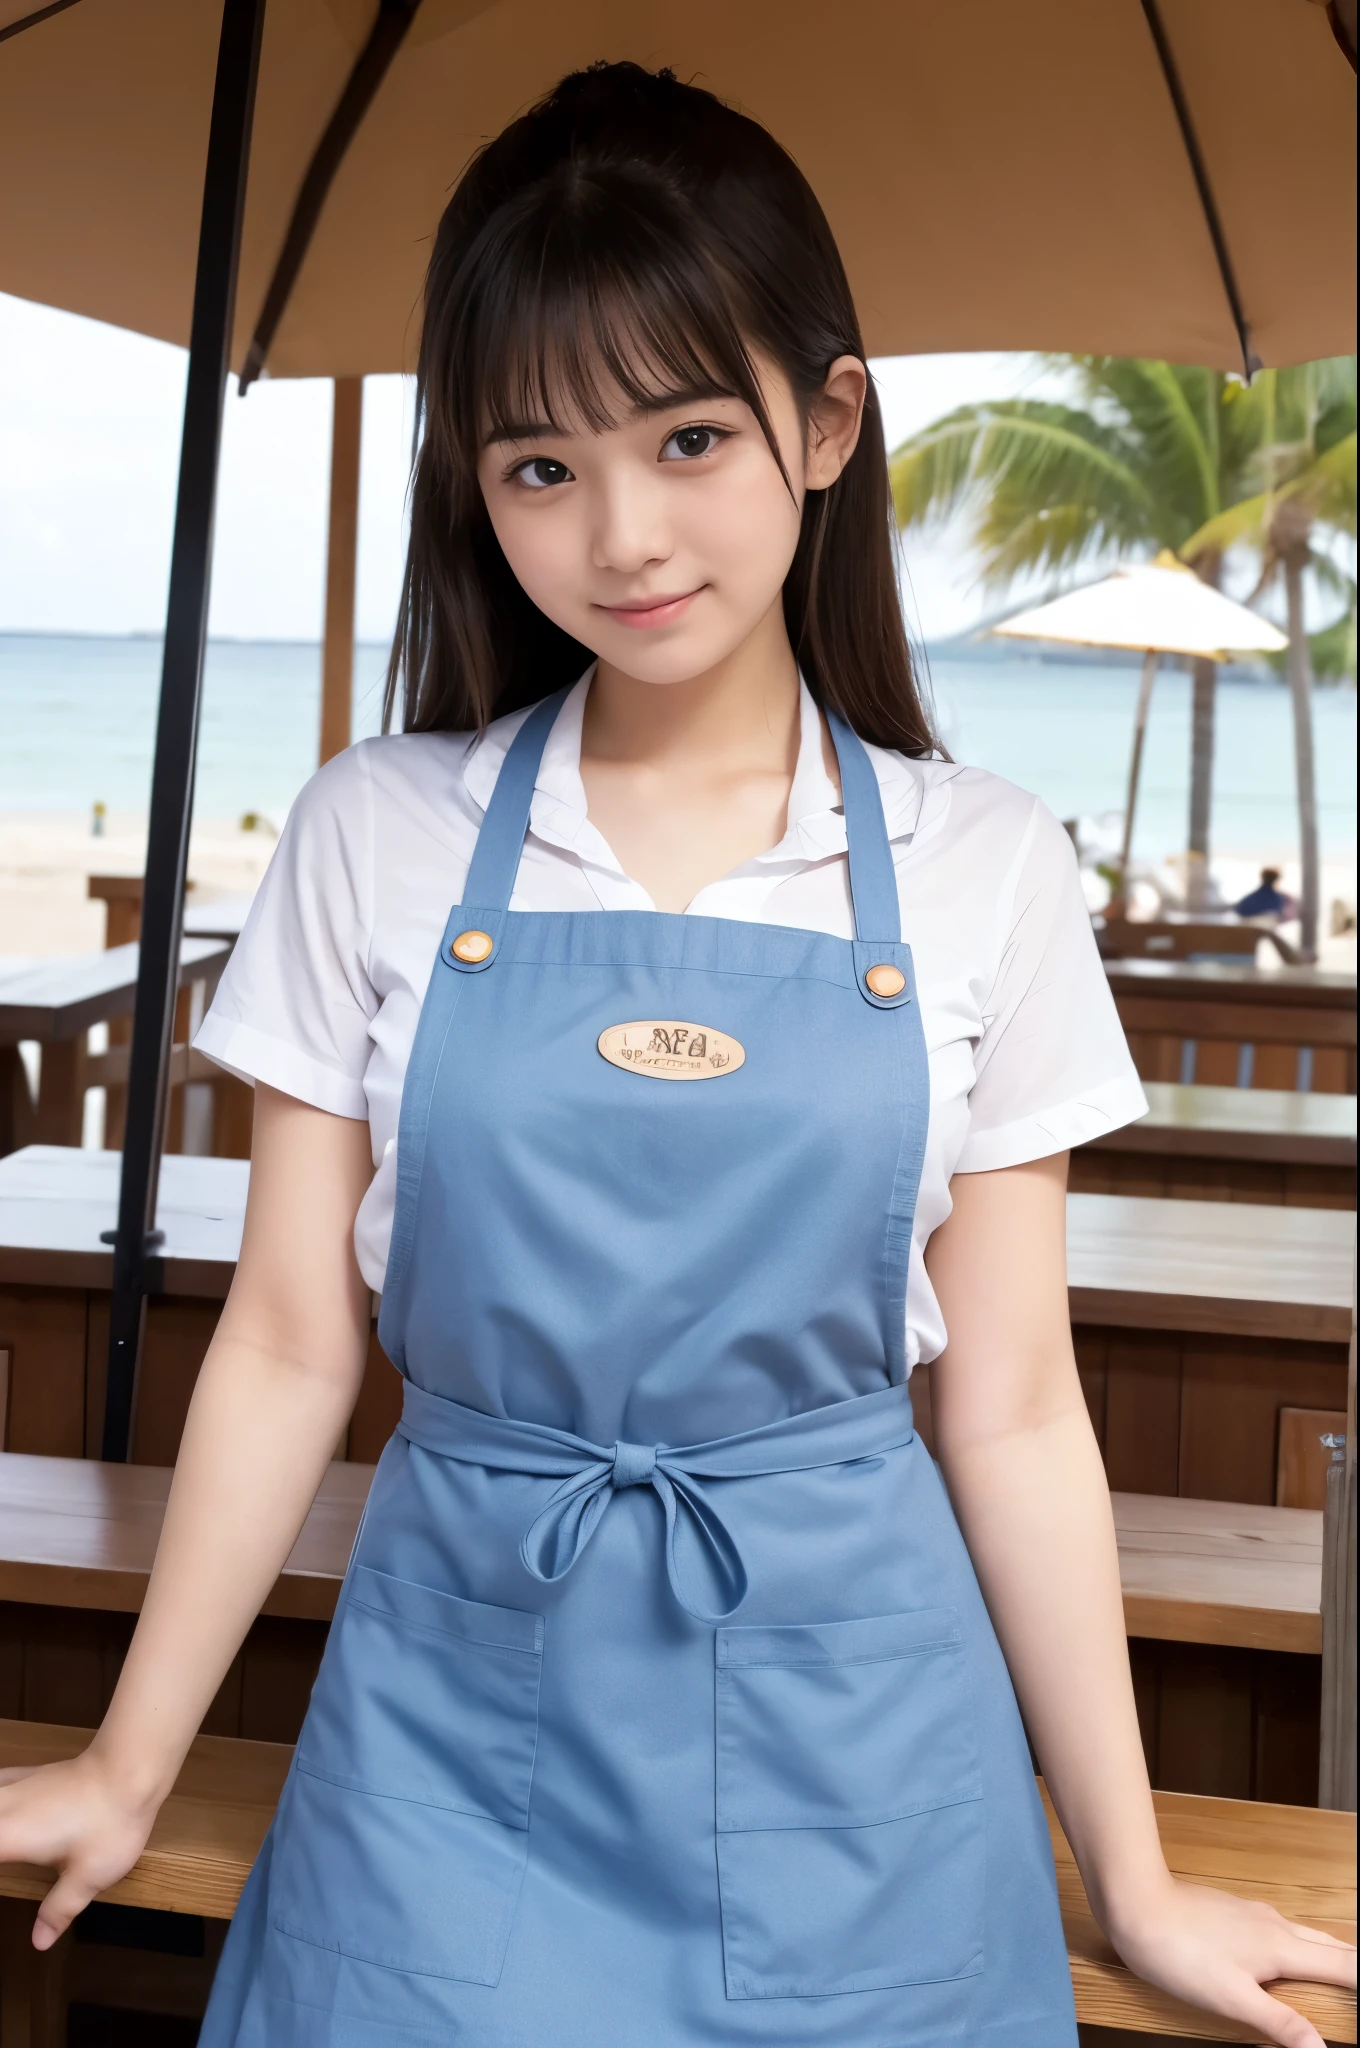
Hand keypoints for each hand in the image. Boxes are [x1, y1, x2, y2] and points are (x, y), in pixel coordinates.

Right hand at [0, 1749, 158, 1949]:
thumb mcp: (86, 1877)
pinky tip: (4, 1804)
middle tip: (9, 1859)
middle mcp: (4, 1808)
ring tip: (8, 1843)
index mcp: (8, 1837)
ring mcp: (15, 1786)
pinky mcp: (31, 1774)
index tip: (6, 1879)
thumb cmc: (109, 1823)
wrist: (130, 1768)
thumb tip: (39, 1940)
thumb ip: (58, 1910)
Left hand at [1110, 1876, 1357, 2047]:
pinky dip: (1299, 1946)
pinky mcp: (1232, 1912)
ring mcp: (1252, 1914)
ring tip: (1338, 1974)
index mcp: (1282, 1947)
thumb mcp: (1232, 1998)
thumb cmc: (1180, 1952)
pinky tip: (1285, 1955)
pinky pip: (1280, 1930)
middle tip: (1357, 1988)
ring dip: (1328, 1955)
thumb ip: (1280, 2023)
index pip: (1342, 1965)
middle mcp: (1274, 1925)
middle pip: (1330, 1946)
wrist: (1135, 1902)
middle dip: (1353, 1967)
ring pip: (1304, 1934)